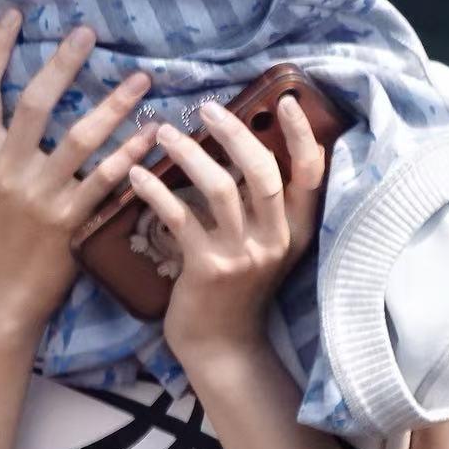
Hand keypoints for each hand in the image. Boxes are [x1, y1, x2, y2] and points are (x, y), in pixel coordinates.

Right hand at [0, 9, 158, 338]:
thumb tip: (32, 91)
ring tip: (142, 79)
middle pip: (33, 103)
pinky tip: (151, 133)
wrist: (2, 290)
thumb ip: (1, 140)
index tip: (13, 14)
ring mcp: (36, 195)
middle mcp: (4, 169)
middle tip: (88, 32)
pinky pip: (105, 178)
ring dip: (113, 104)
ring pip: (78, 138)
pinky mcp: (67, 220)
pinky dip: (131, 153)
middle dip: (62, 63)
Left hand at [127, 92, 326, 366]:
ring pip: (220, 188)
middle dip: (235, 133)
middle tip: (206, 109)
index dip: (302, 135)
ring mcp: (242, 256)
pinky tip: (137, 175)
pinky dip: (156, 190)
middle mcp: (275, 240)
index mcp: (296, 231)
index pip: (311, 175)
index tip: (283, 101)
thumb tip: (240, 148)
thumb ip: (260, 207)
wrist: (221, 347)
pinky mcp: (207, 269)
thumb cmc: (237, 290)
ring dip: (188, 153)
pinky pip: (179, 217)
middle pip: (262, 172)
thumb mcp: (263, 247)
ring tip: (163, 132)